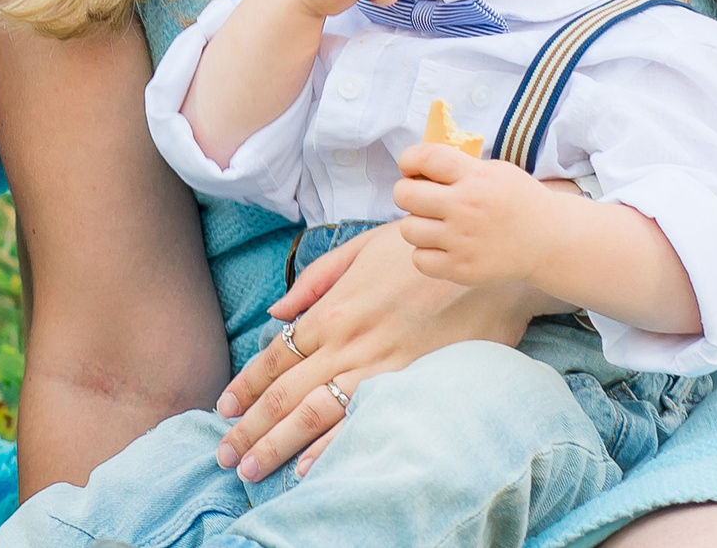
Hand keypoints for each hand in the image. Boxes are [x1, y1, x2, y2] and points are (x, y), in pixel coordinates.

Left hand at [211, 224, 549, 479]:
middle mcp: (349, 342)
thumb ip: (316, 278)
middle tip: (223, 454)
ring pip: (315, 413)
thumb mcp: (363, 246)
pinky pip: (363, 422)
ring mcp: (380, 368)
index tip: (223, 408)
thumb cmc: (425, 253)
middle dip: (250, 426)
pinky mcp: (411, 386)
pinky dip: (333, 449)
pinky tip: (308, 470)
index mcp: (333, 309)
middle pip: (286, 392)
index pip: (276, 355)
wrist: (493, 269)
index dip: (246, 385)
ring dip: (278, 444)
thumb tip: (275, 312)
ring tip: (250, 469)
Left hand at [394, 142, 562, 286]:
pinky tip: (443, 246)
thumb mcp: (495, 170)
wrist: (549, 241)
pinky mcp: (462, 269)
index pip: (425, 158)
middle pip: (405, 194)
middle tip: (421, 197)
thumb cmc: (517, 200)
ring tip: (435, 224)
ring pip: (408, 229)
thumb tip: (417, 168)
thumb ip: (459, 166)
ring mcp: (463, 241)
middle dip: (407, 192)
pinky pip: (420, 260)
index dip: (409, 159)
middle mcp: (466, 207)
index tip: (411, 166)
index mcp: (475, 177)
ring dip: (417, 224)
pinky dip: (426, 253)